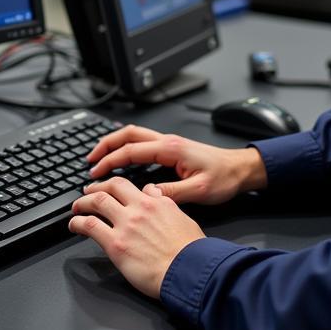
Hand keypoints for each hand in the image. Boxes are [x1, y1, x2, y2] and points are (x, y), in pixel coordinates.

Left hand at [68, 178, 204, 298]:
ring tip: (76, 208)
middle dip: (96, 188)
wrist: (188, 271)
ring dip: (82, 203)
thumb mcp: (182, 218)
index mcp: (155, 202)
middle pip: (110, 187)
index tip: (110, 190)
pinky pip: (90, 226)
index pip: (129, 186)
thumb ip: (165, 203)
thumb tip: (154, 193)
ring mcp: (126, 225)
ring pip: (96, 202)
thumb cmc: (190, 252)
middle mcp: (139, 208)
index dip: (114, 186)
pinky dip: (78, 222)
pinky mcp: (115, 244)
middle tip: (88, 192)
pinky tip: (74, 225)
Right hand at [86, 124, 267, 205]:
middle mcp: (167, 142)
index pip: (131, 150)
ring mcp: (169, 143)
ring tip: (100, 158)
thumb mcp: (198, 191)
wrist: (240, 169)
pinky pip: (143, 143)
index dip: (110, 161)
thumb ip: (171, 193)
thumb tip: (146, 195)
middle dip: (106, 145)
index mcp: (170, 149)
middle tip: (90, 160)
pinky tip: (123, 160)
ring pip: (134, 135)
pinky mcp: (172, 149)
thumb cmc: (224, 178)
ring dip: (115, 144)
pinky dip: (127, 147)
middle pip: (128, 134)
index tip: (95, 172)